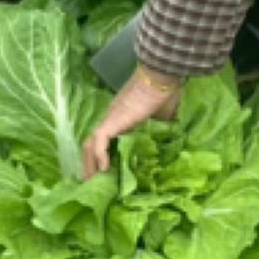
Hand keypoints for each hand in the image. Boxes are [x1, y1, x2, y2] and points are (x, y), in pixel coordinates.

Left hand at [82, 65, 181, 179]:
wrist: (160, 78)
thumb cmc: (162, 94)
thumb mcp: (162, 117)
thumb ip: (160, 127)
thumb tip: (169, 138)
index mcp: (120, 117)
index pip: (102, 138)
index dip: (99, 153)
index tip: (103, 170)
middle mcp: (110, 118)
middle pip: (91, 143)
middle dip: (89, 163)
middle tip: (91, 181)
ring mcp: (110, 119)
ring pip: (90, 144)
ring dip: (90, 163)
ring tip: (92, 181)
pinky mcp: (113, 121)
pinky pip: (100, 141)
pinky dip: (100, 156)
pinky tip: (104, 170)